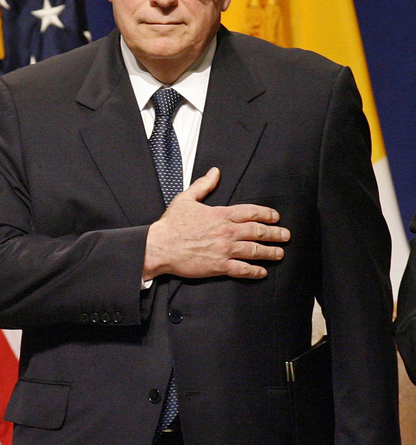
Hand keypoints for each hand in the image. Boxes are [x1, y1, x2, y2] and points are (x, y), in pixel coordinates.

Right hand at [143, 167, 289, 280]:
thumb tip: (215, 172)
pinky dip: (255, 271)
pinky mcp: (219, 266)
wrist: (160, 246)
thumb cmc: (170, 225)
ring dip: (270, 252)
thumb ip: (203, 185)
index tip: (275, 217)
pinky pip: (243, 269)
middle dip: (275, 233)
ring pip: (255, 250)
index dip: (266, 214)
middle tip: (285, 235)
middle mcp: (226, 232)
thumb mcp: (185, 199)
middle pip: (258, 231)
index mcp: (220, 215)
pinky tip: (262, 272)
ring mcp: (224, 250)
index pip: (251, 212)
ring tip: (279, 253)